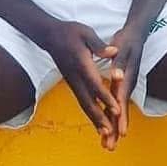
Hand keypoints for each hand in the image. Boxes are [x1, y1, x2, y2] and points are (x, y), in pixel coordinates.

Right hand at [42, 21, 119, 139]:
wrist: (50, 36)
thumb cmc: (70, 32)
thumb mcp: (86, 33)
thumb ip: (99, 45)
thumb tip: (114, 52)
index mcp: (81, 64)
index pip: (95, 84)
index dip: (106, 98)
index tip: (116, 109)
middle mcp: (75, 76)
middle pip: (88, 100)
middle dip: (99, 117)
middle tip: (110, 132)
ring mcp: (72, 81)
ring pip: (84, 103)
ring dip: (94, 119)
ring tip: (105, 133)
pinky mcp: (72, 83)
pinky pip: (81, 100)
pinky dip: (90, 112)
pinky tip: (97, 121)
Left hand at [100, 27, 144, 151]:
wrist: (136, 34)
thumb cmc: (127, 40)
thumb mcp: (122, 47)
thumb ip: (119, 62)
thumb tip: (117, 76)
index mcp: (126, 78)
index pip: (122, 100)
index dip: (120, 116)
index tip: (120, 132)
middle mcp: (126, 86)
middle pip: (121, 111)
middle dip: (115, 129)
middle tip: (109, 147)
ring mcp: (124, 87)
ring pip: (118, 111)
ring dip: (112, 128)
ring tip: (107, 145)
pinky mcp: (120, 86)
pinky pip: (115, 106)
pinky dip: (111, 118)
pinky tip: (106, 129)